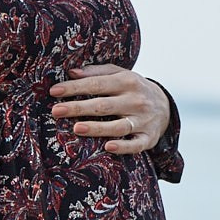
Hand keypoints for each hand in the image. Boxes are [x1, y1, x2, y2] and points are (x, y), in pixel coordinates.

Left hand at [51, 65, 169, 154]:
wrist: (165, 106)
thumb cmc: (133, 89)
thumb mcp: (120, 74)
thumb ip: (97, 72)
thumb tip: (72, 72)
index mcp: (127, 81)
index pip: (97, 84)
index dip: (75, 88)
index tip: (54, 91)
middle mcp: (136, 100)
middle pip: (103, 105)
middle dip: (78, 107)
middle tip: (56, 110)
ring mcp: (143, 120)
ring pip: (118, 126)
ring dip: (96, 128)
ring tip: (76, 128)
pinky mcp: (148, 138)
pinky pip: (135, 144)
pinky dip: (123, 146)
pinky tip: (108, 147)